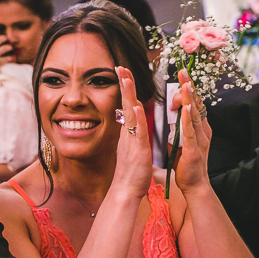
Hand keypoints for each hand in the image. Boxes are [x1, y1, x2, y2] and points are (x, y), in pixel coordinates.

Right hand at [111, 66, 151, 198]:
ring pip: (130, 113)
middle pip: (125, 104)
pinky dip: (136, 118)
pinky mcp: (138, 150)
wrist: (125, 191)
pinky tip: (135, 106)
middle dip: (124, 84)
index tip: (123, 72)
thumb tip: (130, 125)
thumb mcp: (132, 149)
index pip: (127, 105)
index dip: (126, 89)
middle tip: (120, 66)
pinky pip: (137, 131)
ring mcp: (132, 140)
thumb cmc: (131, 173)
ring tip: (126, 78)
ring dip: (128, 95)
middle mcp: (128, 133)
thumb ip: (132, 135)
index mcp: (129, 132)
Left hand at [168, 71, 211, 193]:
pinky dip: (189, 119)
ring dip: (190, 98)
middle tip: (183, 71)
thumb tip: (173, 113)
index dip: (187, 88)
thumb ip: (178, 126)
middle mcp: (201, 129)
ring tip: (185, 84)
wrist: (194, 184)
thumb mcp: (181, 139)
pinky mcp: (194, 149)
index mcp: (197, 127)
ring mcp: (199, 138)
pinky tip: (187, 108)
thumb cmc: (186, 163)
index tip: (181, 74)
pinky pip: (191, 131)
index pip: (193, 103)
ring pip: (195, 114)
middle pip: (196, 103)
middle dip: (189, 87)